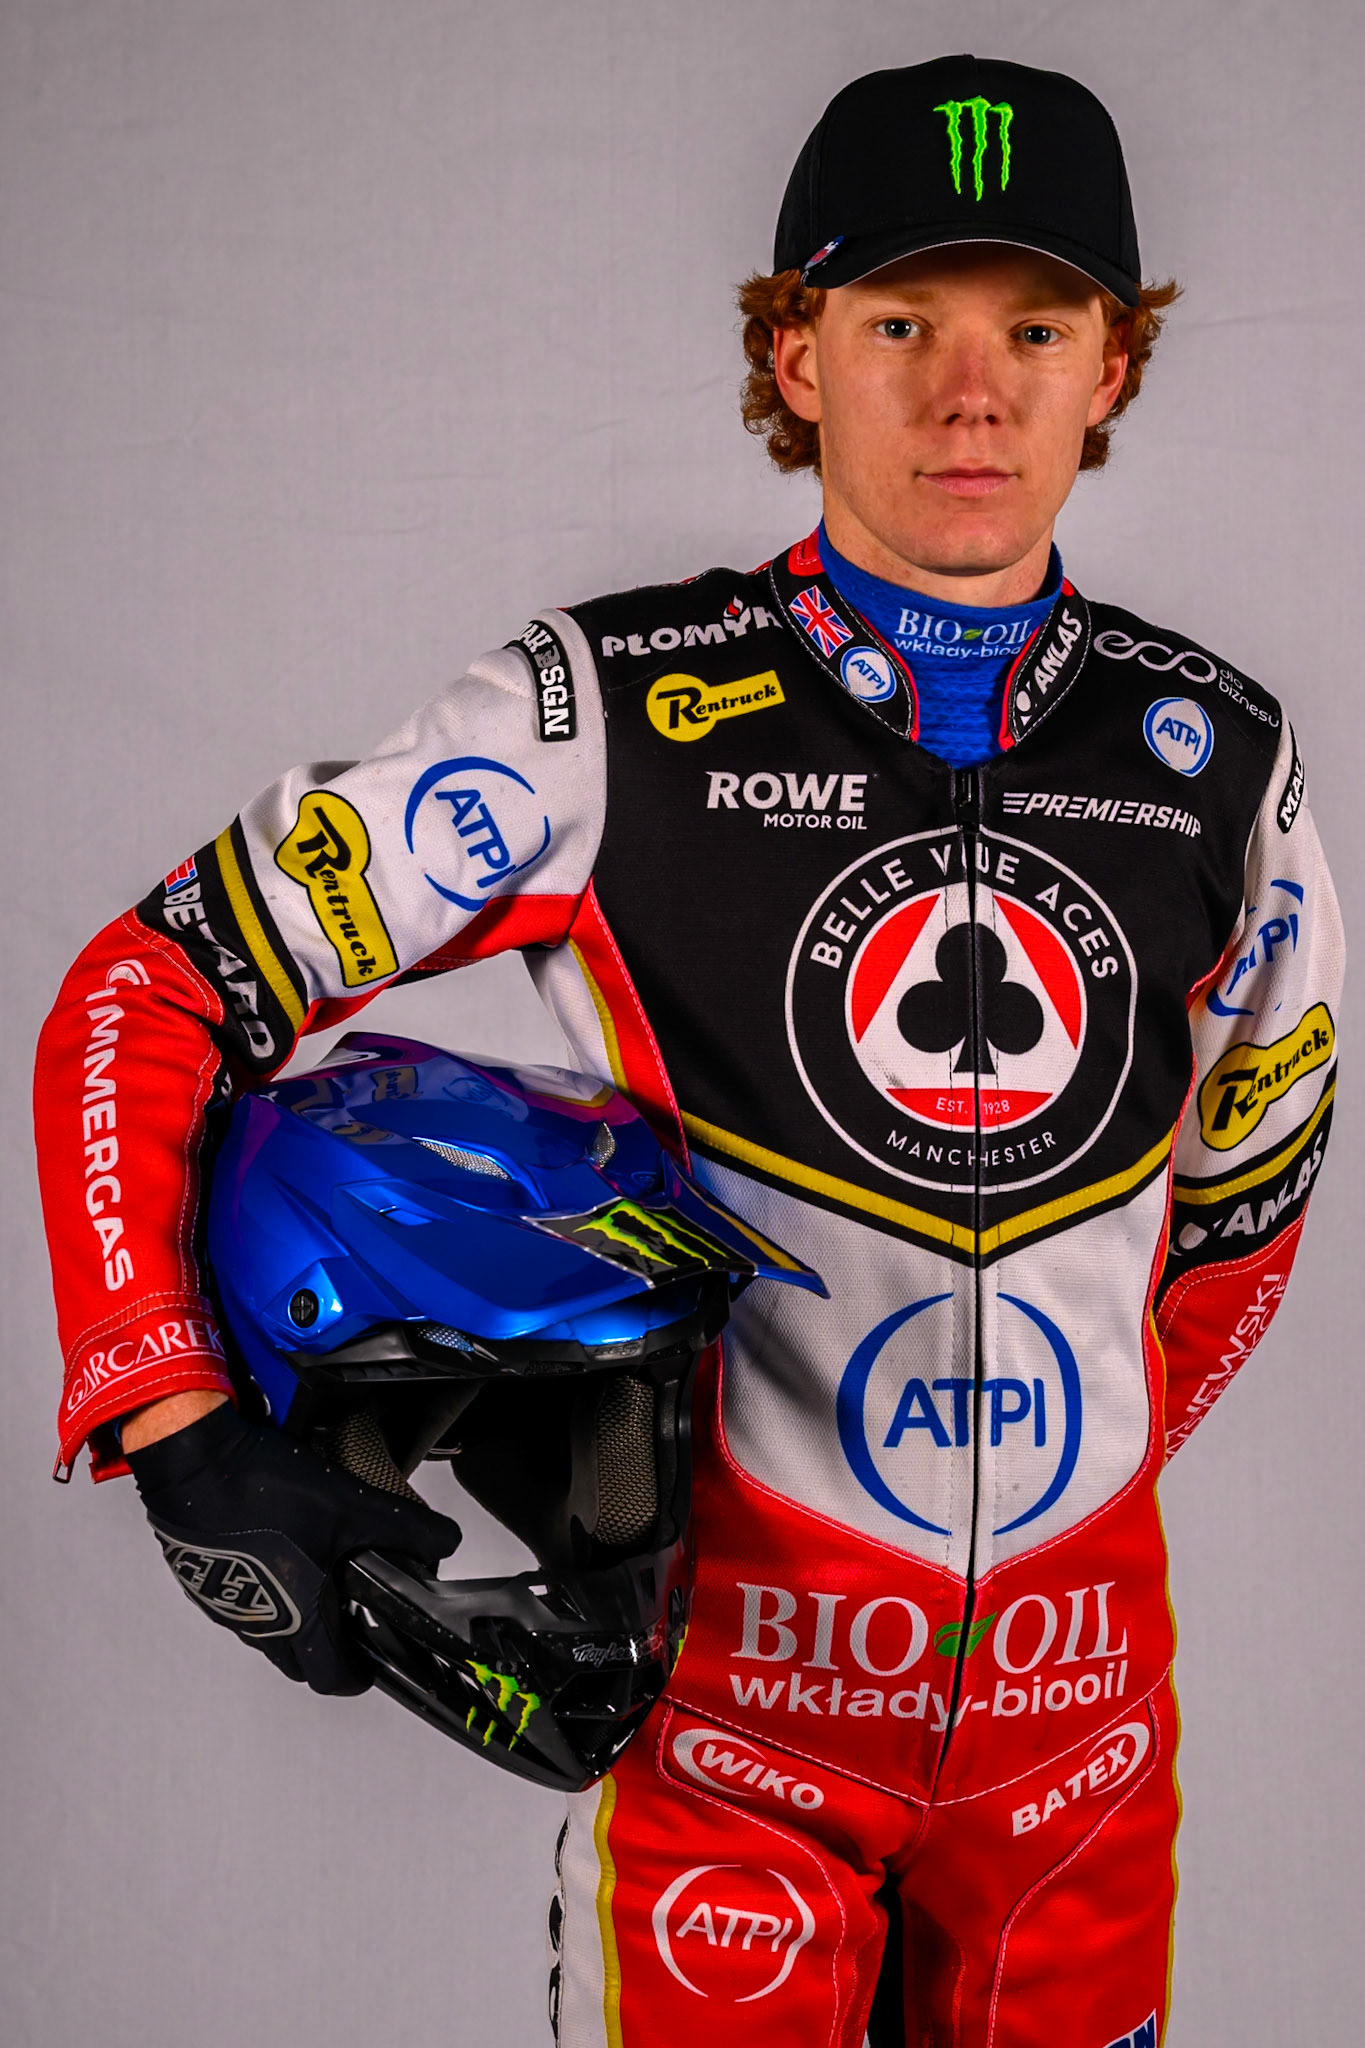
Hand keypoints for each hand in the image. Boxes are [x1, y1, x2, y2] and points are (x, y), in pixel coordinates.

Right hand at [125, 1403, 459, 1693]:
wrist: (190, 1460)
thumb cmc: (261, 1489)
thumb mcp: (351, 1504)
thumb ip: (405, 1529)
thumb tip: (446, 1542)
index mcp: (295, 1618)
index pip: (331, 1677)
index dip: (359, 1676)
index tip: (374, 1661)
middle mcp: (256, 1622)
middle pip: (298, 1661)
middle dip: (329, 1648)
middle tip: (353, 1615)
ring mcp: (223, 1603)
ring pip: (268, 1631)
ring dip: (295, 1617)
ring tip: (321, 1573)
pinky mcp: (201, 1578)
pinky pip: (240, 1601)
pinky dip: (264, 1590)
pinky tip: (279, 1548)